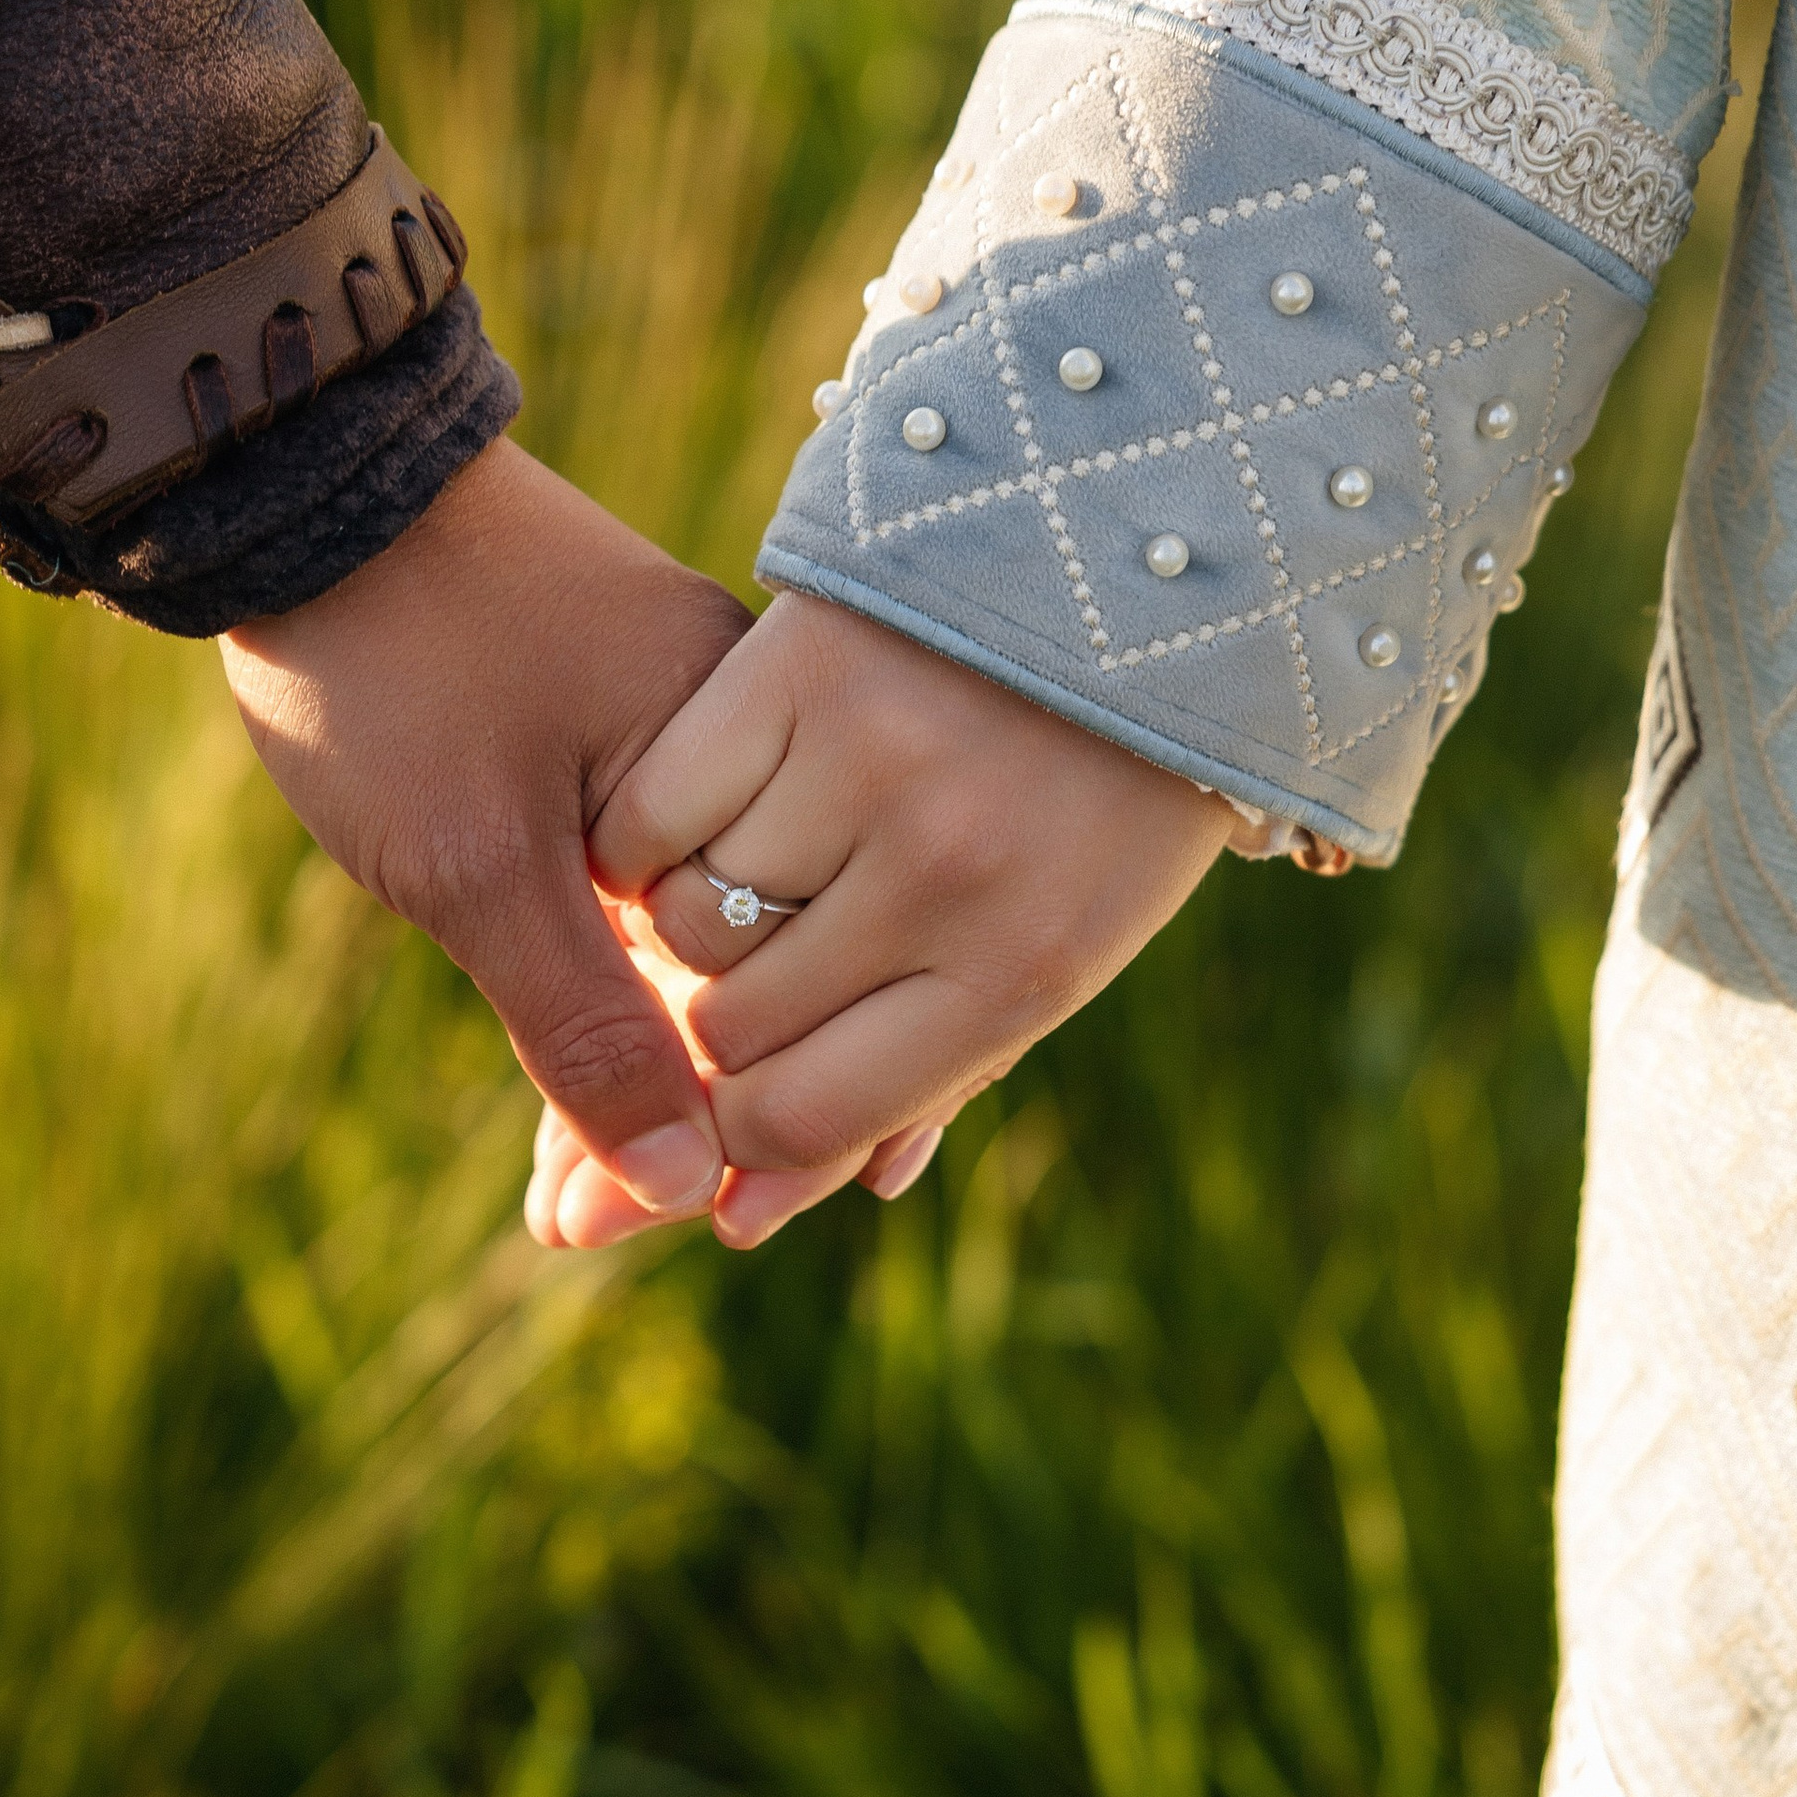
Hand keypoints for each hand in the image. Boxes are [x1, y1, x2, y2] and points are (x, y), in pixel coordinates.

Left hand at [221, 440, 750, 1234]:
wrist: (304, 483)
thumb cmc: (391, 658)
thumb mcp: (479, 866)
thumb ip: (588, 1026)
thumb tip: (687, 1189)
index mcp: (768, 766)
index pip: (806, 995)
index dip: (761, 1130)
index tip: (695, 1232)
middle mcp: (763, 762)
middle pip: (763, 993)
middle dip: (686, 1126)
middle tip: (577, 1235)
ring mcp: (700, 759)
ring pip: (700, 962)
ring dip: (639, 1080)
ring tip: (562, 1210)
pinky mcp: (629, 758)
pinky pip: (655, 914)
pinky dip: (613, 1002)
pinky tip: (572, 1107)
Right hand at [528, 591, 1230, 1248]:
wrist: (1146, 571)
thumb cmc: (1086, 808)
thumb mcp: (1038, 961)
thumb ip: (896, 1091)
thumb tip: (736, 1225)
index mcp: (1020, 975)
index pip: (803, 1118)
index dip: (730, 1138)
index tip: (709, 1105)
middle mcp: (946, 881)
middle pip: (730, 1030)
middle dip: (711, 1021)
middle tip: (754, 957)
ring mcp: (870, 769)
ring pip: (684, 928)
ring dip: (688, 921)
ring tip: (759, 863)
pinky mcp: (799, 671)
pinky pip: (654, 815)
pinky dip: (650, 833)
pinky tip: (699, 805)